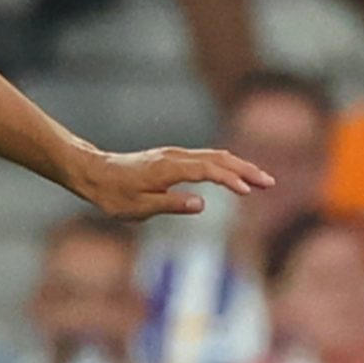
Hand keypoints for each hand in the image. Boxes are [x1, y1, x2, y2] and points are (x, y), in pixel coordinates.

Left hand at [73, 146, 273, 220]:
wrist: (95, 173)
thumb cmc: (113, 194)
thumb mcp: (139, 207)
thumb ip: (171, 204)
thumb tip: (202, 204)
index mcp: (167, 169)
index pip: (207, 170)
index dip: (229, 180)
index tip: (248, 191)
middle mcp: (174, 157)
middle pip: (218, 158)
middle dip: (245, 169)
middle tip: (269, 183)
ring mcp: (175, 155)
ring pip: (214, 156)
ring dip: (239, 166)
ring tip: (261, 180)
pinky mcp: (173, 159)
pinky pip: (205, 158)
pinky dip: (225, 165)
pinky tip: (236, 173)